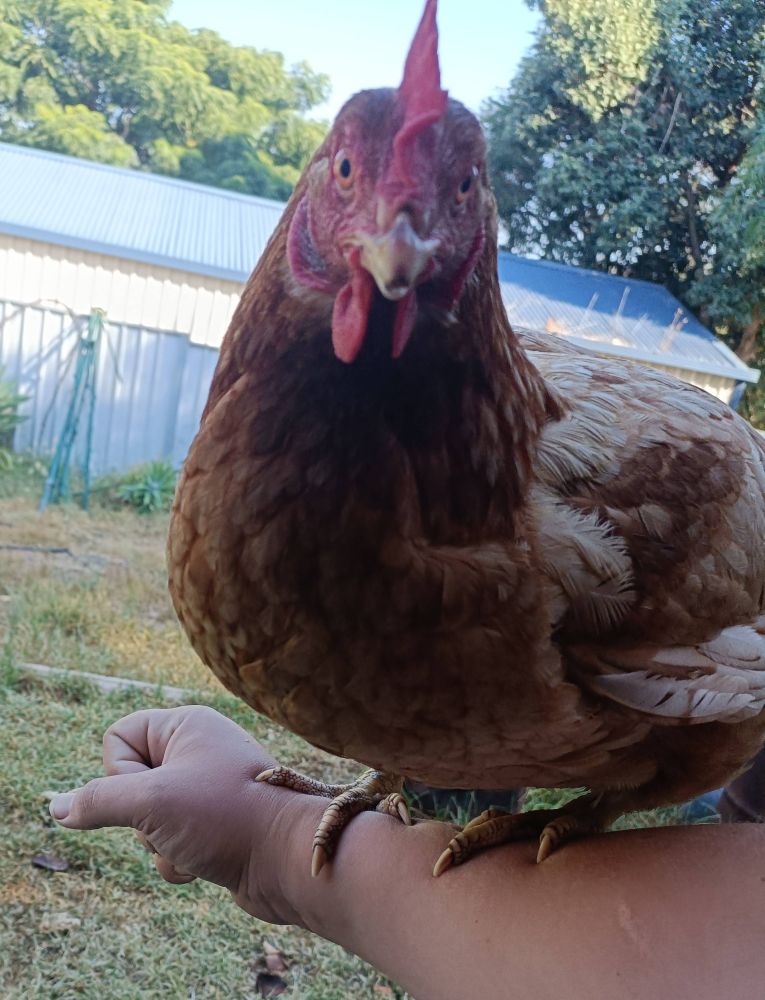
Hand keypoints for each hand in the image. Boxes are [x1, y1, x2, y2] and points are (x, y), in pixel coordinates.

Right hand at [49, 705, 305, 923]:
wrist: (287, 860)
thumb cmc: (226, 817)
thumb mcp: (151, 803)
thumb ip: (98, 801)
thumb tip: (56, 807)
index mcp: (186, 725)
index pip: (117, 736)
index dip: (121, 771)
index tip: (152, 788)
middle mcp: (197, 750)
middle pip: (129, 783)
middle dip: (141, 817)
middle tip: (176, 819)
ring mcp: (206, 789)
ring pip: (146, 820)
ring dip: (159, 844)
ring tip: (194, 843)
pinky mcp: (213, 825)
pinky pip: (169, 843)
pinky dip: (177, 860)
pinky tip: (204, 865)